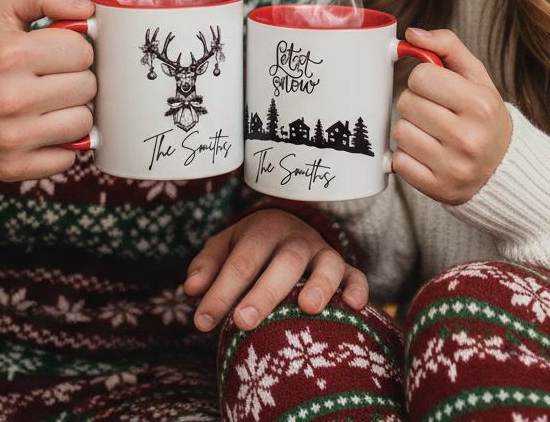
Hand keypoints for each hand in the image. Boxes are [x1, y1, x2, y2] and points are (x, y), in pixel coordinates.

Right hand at [0, 0, 96, 181]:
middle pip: (87, 87)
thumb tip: (88, 9)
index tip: (54, 52)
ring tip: (46, 102)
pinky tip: (38, 129)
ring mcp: (11, 137)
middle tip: (50, 77)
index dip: (73, 48)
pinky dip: (60, 145)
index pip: (83, 51)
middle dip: (74, 78)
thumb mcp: (2, 9)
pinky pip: (69, 158)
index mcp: (10, 54)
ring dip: (71, 111)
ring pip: (83, 123)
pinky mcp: (13, 167)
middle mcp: (10, 98)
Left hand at [183, 209, 368, 331]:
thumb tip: (191, 288)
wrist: (290, 227)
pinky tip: (353, 307)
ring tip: (307, 308)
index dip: (221, 291)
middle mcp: (296, 239)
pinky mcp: (347, 270)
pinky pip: (357, 276)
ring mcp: (324, 253)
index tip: (202, 321)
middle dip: (264, 292)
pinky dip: (358, 289)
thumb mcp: (225, 247)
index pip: (241, 261)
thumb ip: (207, 265)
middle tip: (243, 322)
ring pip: (327, 264)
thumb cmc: (251, 248)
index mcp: (262, 231)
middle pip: (283, 262)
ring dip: (319, 284)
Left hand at [392, 28, 511, 204]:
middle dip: (416, 103)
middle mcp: (469, 137)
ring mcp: (453, 167)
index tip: (437, 89)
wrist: (506, 171)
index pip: (420, 76)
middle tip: (436, 112)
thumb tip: (411, 35)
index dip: (424, 79)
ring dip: (410, 129)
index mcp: (480, 105)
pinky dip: (407, 156)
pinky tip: (428, 154)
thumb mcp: (477, 78)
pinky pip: (398, 162)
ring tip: (433, 134)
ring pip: (399, 131)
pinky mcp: (439, 189)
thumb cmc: (484, 117)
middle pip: (406, 102)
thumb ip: (447, 47)